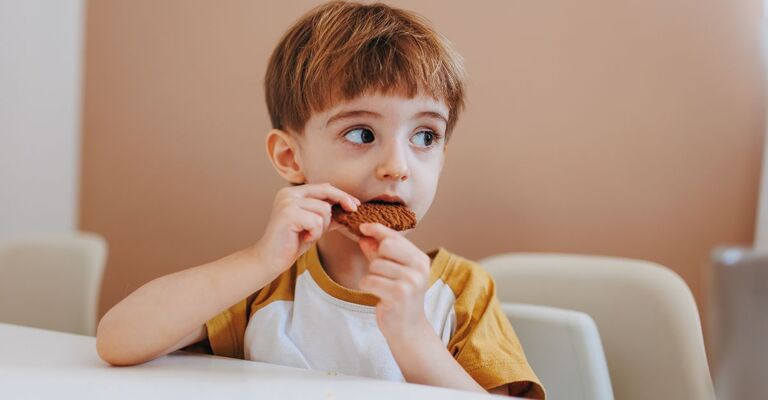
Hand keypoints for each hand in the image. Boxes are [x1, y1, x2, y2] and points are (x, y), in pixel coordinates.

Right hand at [253, 183, 359, 272]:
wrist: (270, 259)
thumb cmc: (291, 243)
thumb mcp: (313, 226)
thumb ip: (326, 215)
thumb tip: (349, 208)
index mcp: (293, 193)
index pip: (323, 187)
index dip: (341, 194)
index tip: (355, 204)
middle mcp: (288, 193)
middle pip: (326, 192)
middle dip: (342, 201)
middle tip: (354, 210)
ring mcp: (287, 202)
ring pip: (323, 210)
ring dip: (322, 227)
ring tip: (308, 235)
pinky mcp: (288, 214)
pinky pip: (316, 221)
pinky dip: (315, 234)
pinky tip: (304, 238)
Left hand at [357, 222, 432, 339]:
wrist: (408, 329)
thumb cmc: (399, 299)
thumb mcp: (392, 272)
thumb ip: (379, 253)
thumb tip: (365, 236)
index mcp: (421, 259)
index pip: (395, 237)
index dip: (377, 229)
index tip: (363, 227)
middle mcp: (419, 268)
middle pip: (386, 246)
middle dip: (376, 259)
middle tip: (381, 275)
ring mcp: (411, 280)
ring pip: (375, 265)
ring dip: (371, 276)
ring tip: (382, 288)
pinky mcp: (399, 293)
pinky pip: (370, 280)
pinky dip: (367, 287)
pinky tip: (377, 295)